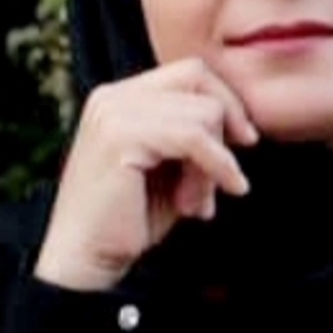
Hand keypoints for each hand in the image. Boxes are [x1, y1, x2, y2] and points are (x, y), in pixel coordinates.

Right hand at [34, 57, 258, 290]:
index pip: (191, 72)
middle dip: (226, 127)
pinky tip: (213, 200)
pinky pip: (193, 138)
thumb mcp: (173, 171)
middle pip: (199, 80)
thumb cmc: (130, 220)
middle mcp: (113, 96)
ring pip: (202, 112)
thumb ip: (198, 141)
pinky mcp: (121, 136)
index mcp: (122, 97)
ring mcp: (114, 112)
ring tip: (199, 203)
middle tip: (229, 175)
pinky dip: (215, 167)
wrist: (87, 259)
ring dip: (215, 162)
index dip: (226, 102)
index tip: (245, 140)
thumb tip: (244, 130)